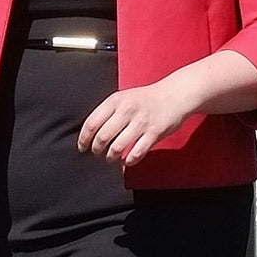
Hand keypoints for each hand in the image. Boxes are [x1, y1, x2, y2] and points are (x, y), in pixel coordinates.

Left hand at [79, 78, 200, 166]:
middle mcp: (126, 110)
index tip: (82, 147)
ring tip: (111, 159)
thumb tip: (90, 133)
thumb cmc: (146, 99)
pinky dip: (128, 161)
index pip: (91, 123)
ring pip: (117, 148)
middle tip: (97, 154)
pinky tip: (127, 161)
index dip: (83, 139)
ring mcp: (141, 122)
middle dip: (96, 151)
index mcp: (115, 101)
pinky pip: (136, 154)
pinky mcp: (154, 133)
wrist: (174, 95)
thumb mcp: (123, 98)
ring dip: (111, 158)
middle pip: (102, 137)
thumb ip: (108, 111)